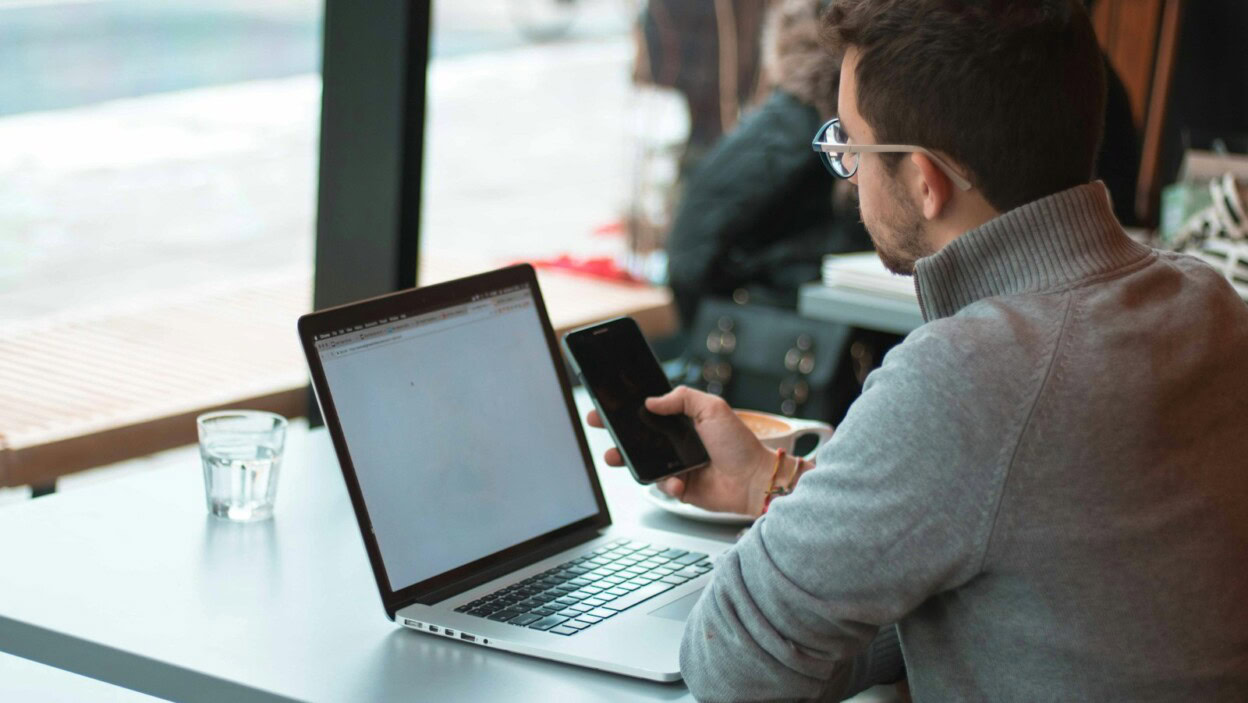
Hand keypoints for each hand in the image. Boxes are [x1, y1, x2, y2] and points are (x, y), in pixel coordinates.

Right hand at [586, 386, 776, 515]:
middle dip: (617, 432)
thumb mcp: (713, 408)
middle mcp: (678, 442)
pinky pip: (662, 485)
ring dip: (627, 460)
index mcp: (684, 421)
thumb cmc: (739, 444)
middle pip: (640, 436)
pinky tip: (679, 481)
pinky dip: (667, 484)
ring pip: (644, 462)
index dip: (628, 408)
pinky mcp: (680, 488)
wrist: (755, 480)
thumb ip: (682, 398)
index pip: (649, 412)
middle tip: (600, 425)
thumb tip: (651, 400)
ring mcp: (678, 465)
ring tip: (615, 456)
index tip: (608, 405)